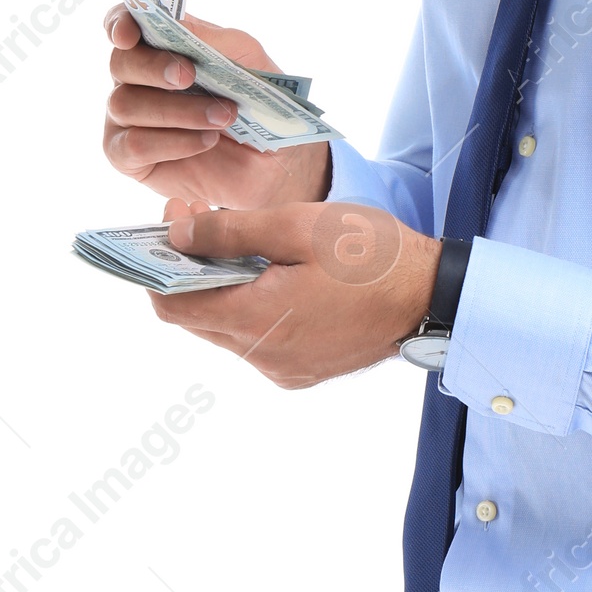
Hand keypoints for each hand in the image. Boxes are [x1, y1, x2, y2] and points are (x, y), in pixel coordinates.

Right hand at [103, 7, 330, 208]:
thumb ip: (209, 37)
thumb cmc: (256, 99)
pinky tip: (207, 140)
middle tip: (189, 76)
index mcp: (159, 46)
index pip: (123, 24)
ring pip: (127, 105)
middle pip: (120, 62)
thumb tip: (175, 23)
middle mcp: (135, 79)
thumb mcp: (245, 57)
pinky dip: (173, 142)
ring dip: (178, 110)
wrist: (275, 157)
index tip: (128, 34)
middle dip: (154, 66)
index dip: (119, 23)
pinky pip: (133, 145)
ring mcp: (127, 119)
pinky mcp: (128, 157)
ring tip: (223, 117)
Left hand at [147, 198, 439, 386]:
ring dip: (222, 289)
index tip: (170, 220)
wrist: (432, 295)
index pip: (173, 305)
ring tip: (240, 244)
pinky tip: (272, 276)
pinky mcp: (305, 371)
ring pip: (227, 330)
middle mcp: (263, 357)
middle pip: (197, 318)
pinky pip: (259, 342)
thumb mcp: (296, 225)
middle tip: (199, 220)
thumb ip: (229, 231)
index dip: (159, 264)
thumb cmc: (370, 254)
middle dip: (188, 271)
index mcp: (255, 321)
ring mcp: (285, 368)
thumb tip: (177, 235)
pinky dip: (252, 309)